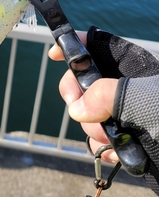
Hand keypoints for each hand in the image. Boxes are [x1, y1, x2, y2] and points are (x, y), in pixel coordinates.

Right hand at [48, 33, 118, 163]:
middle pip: (81, 81)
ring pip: (86, 113)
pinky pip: (96, 138)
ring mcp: (120, 112)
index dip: (72, 45)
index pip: (96, 45)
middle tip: (85, 113)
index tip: (51, 54)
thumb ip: (107, 95)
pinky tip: (115, 151)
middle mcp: (122, 86)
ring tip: (113, 139)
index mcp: (131, 66)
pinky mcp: (121, 136)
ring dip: (93, 129)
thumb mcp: (144, 99)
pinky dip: (100, 146)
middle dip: (77, 99)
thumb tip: (76, 109)